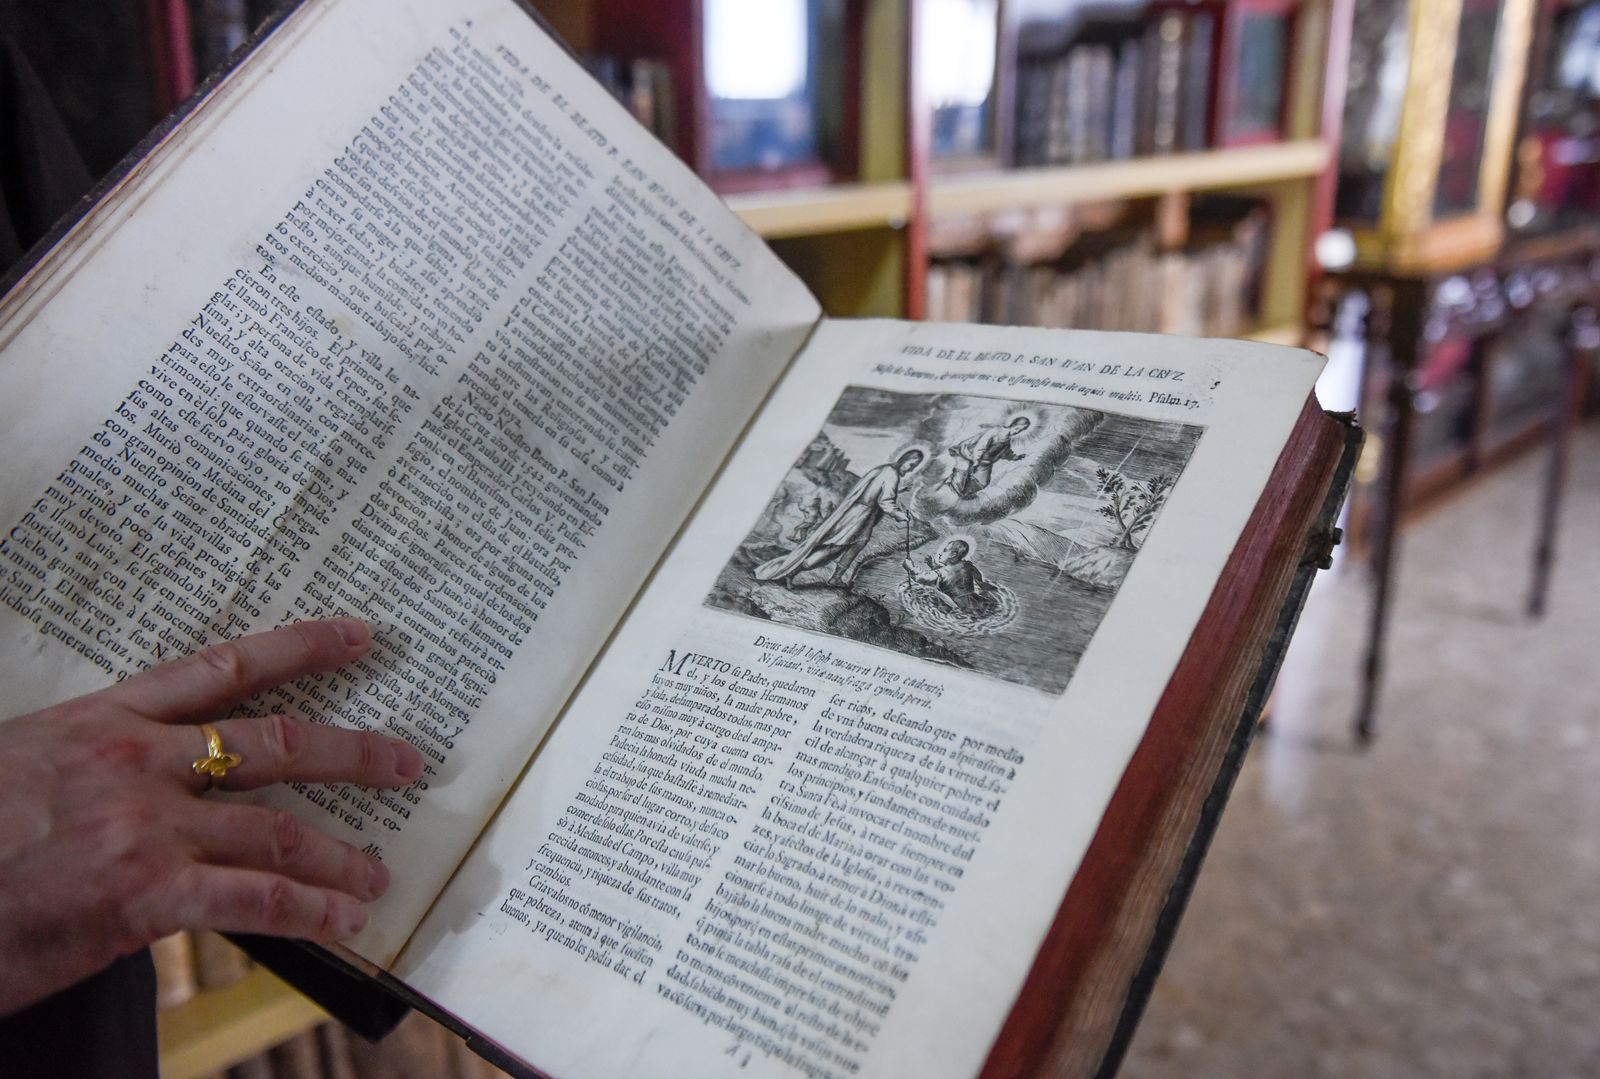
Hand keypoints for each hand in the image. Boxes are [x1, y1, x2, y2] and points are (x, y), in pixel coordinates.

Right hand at [0, 618, 422, 1016]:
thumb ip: (96, 765)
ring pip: (278, 830)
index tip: (358, 634)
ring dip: (340, 855)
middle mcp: (138, 762)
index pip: (224, 667)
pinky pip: (255, 900)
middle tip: (407, 762)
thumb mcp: (24, 768)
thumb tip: (158, 783)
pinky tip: (343, 921)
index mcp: (104, 720)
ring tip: (376, 875)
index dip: (303, 645)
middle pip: (276, 741)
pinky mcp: (144, 894)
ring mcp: (146, 826)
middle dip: (354, 751)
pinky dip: (309, 911)